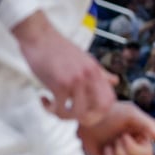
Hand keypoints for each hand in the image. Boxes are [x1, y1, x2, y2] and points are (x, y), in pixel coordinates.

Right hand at [14, 11, 114, 126]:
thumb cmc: (59, 48)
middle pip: (99, 110)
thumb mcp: (85, 59)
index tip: (86, 112)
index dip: (101, 112)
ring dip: (63, 115)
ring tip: (53, 107)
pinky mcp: (59, 84)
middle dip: (86, 119)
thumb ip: (100, 73)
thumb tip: (116, 81)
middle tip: (71, 114)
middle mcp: (89, 77)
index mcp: (97, 72)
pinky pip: (59, 108)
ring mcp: (76, 81)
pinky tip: (43, 99)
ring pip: (78, 114)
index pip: (110, 100)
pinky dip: (49, 109)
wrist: (38, 35)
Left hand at [78, 102, 154, 154]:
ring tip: (107, 149)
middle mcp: (137, 153)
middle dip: (122, 154)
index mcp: (144, 141)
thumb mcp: (130, 112)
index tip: (123, 135)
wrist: (88, 118)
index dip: (133, 149)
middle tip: (115, 140)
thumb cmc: (110, 112)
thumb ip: (149, 124)